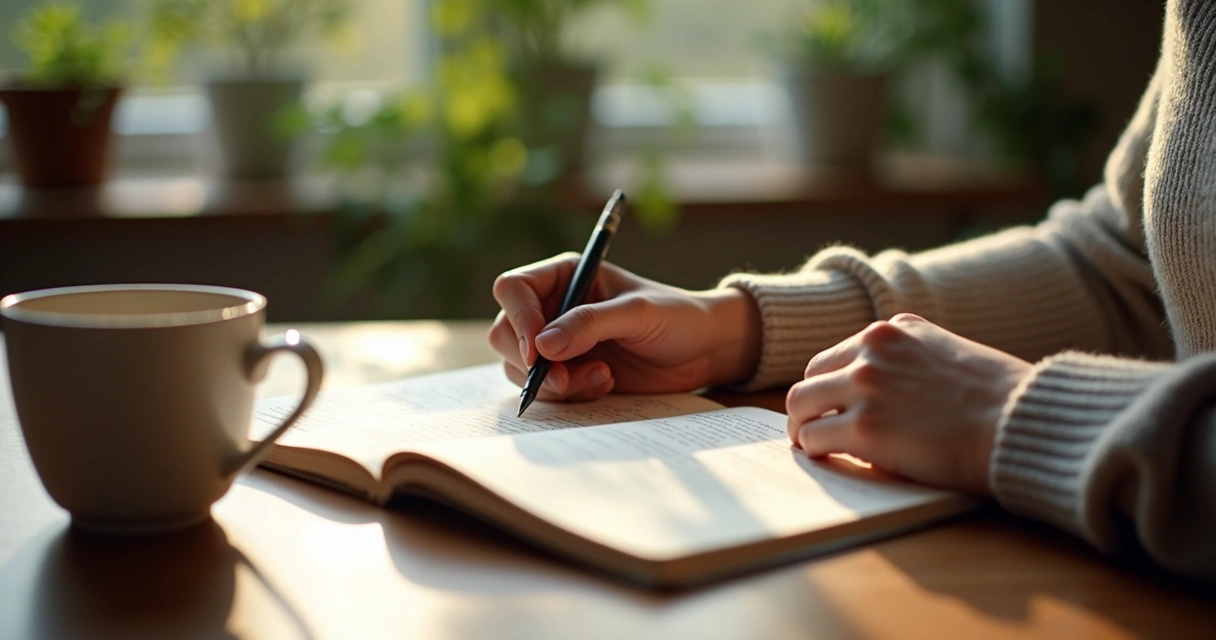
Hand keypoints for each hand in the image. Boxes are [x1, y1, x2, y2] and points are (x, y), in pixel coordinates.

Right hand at [489, 253, 761, 401]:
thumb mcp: (637, 313)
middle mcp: (553, 308)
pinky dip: (570, 394)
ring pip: (521, 368)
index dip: (518, 318)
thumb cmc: (676, 316)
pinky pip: (546, 391)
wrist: (704, 350)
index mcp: (565, 275)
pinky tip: (607, 384)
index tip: (538, 349)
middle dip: (530, 361)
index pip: (514, 289)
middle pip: (506, 333)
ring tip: (603, 378)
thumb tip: (542, 347)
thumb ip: (590, 324)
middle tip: (564, 378)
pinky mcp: (569, 374)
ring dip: (555, 382)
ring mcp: (558, 344)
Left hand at [787, 314, 1030, 495]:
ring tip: (813, 445)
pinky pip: (814, 438)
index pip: (839, 355)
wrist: (1022, 422)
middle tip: (813, 428)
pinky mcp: (863, 428)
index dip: (833, 385)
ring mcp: (865, 386)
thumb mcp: (949, 356)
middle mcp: (873, 349)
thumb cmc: (1001, 401)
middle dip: (811, 405)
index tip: (834, 406)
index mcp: (895, 330)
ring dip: (804, 427)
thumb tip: (880, 397)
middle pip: (811, 376)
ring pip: (800, 404)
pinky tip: (828, 459)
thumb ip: (909, 364)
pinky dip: (815, 450)